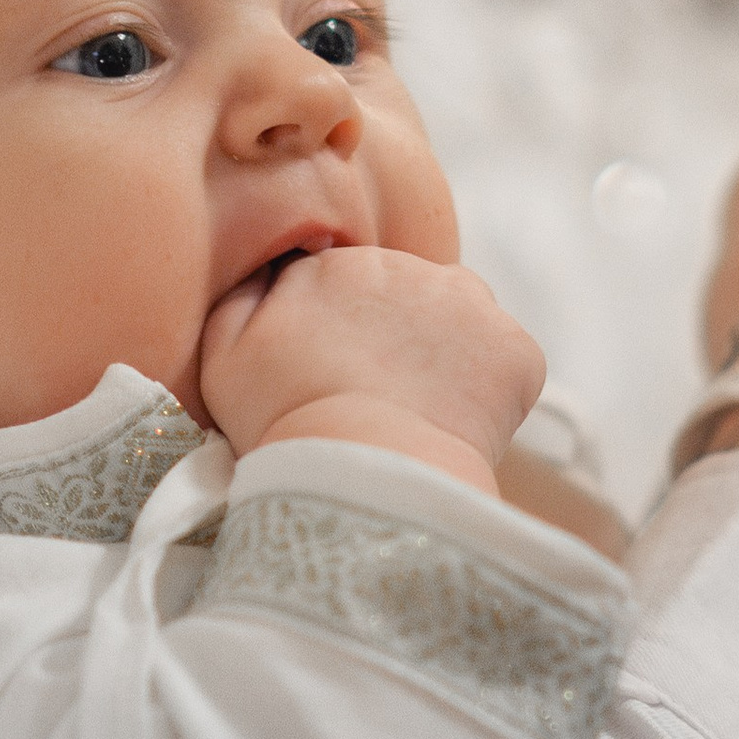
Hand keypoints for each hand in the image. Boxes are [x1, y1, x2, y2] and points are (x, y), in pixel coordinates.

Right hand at [198, 245, 543, 492]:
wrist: (364, 474)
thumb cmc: (282, 422)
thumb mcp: (224, 356)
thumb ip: (242, 296)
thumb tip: (274, 267)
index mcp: (337, 264)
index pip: (346, 284)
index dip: (339, 331)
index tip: (331, 375)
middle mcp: (408, 266)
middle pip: (405, 296)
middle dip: (395, 337)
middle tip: (375, 399)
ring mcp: (469, 304)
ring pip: (459, 320)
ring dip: (445, 354)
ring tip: (417, 413)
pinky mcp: (514, 349)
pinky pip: (504, 362)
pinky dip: (488, 390)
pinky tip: (455, 426)